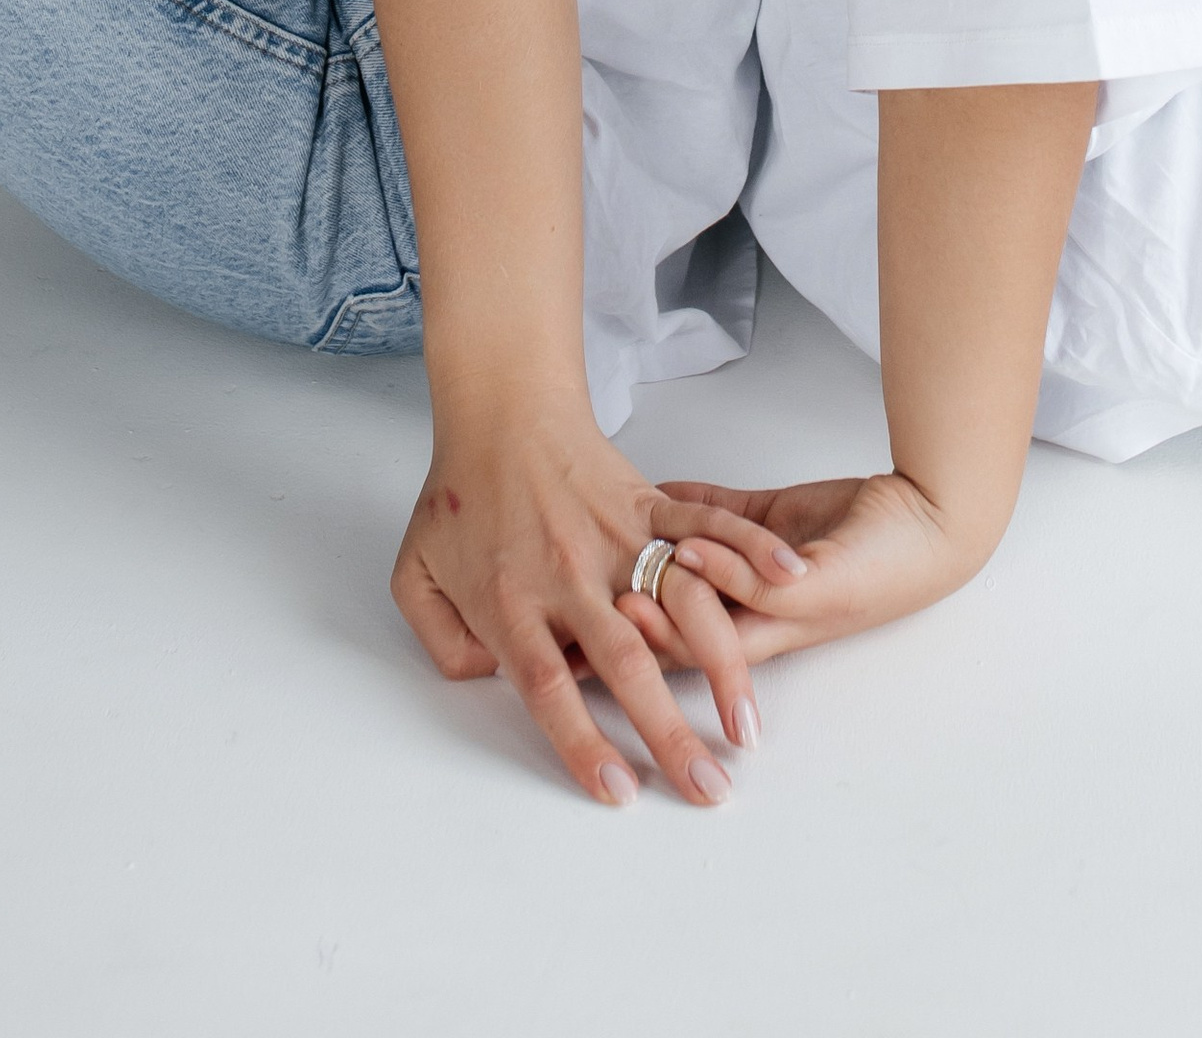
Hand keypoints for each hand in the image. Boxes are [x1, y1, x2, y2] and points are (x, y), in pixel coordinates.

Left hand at [391, 404, 811, 803]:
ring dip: (722, 665)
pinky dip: (748, 549)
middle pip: (628, 662)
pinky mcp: (647, 504)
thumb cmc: (458, 495)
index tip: (622, 792)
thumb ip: (443, 642)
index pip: (549, 687)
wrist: (497, 409)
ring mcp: (615, 537)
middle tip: (709, 790)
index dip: (584, 743)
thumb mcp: (414, 576)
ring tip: (749, 725)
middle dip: (670, 733)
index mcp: (512, 601)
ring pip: (679, 602)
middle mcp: (570, 575)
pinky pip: (705, 526)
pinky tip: (787, 579)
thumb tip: (490, 681)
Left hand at [638, 469, 995, 668]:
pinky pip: (717, 510)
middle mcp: (752, 600)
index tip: (603, 619)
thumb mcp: (819, 590)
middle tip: (586, 580)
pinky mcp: (771, 517)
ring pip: (691, 554)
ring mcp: (757, 558)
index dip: (644, 636)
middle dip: (634, 598)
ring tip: (607, 530)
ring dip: (653, 545)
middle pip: (677, 604)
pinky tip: (652, 485)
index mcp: (764, 630)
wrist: (929, 520)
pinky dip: (684, 502)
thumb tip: (689, 560)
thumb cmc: (886, 570)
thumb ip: (756, 585)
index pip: (688, 645)